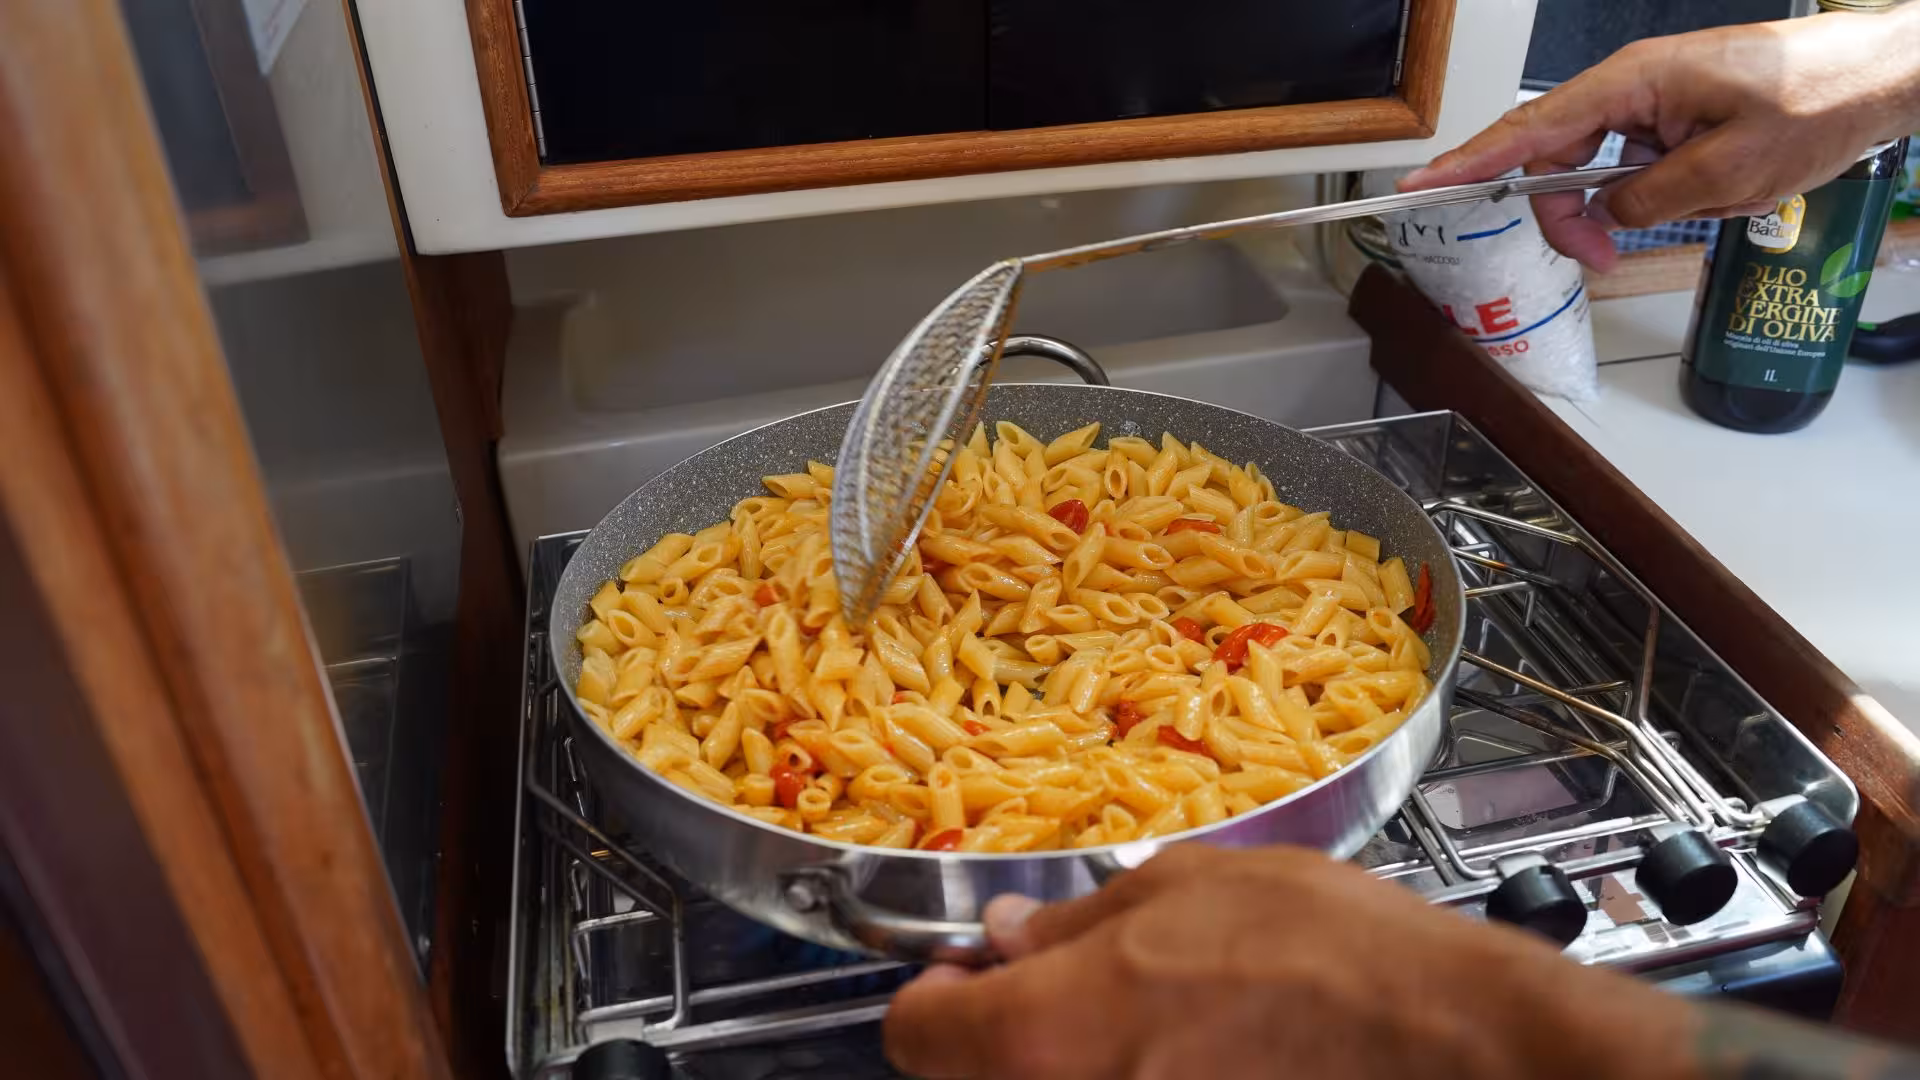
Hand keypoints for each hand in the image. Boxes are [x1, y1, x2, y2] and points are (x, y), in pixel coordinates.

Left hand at [882, 845, 1692, 1079]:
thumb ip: (1073, 921)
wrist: (1453, 1046)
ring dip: (1076, 1056)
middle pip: (976, 1077)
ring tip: (1155, 1015)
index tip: (968, 970)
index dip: (936, 991)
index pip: (917, 1032)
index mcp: (1041, 1037)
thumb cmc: (1328, 957)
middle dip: (1004, 1029)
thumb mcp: (1185, 888)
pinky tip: (1193, 1053)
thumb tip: (1009, 933)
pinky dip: (1138, 1076)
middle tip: (1064, 983)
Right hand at [1400, 9, 1919, 270]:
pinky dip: (1637, 195)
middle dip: (1560, 212)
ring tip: (1633, 241)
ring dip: (1602, 209)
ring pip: (1591, 164)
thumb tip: (1609, 216)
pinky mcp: (1675, 115)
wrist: (1881, 75)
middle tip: (1595, 259)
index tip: (1421, 187)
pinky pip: (1629, 161)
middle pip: (1554, 155)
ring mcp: (1653, 100)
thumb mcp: (1729, 172)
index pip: (1530, 129)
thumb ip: (1651, 198)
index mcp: (1632, 84)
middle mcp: (1633, 86)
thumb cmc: (1817, 101)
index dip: (1471, 163)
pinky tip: (1670, 210)